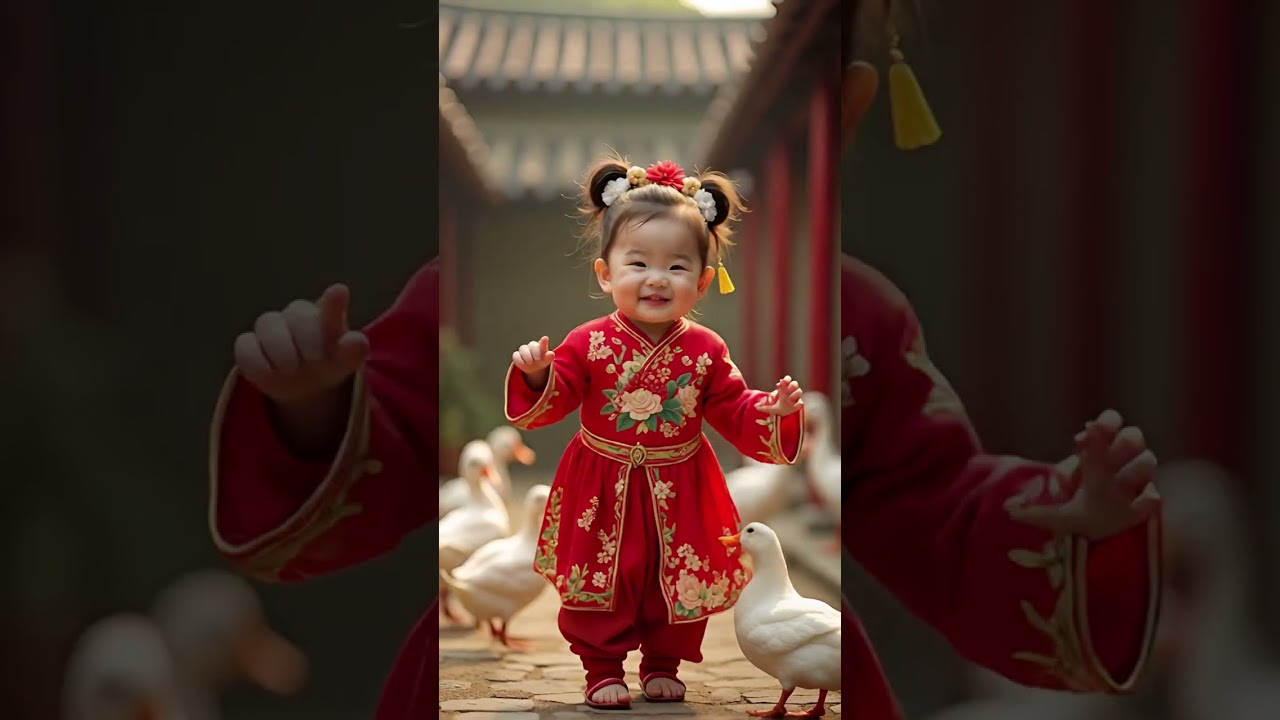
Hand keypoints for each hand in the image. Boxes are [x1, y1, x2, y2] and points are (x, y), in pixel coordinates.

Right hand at [234, 284, 369, 403]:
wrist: (306, 388)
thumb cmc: (328, 364)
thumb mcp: (344, 361)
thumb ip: (352, 350)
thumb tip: (358, 340)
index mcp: (324, 314)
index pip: (329, 304)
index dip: (332, 301)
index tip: (339, 292)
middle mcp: (295, 315)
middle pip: (296, 312)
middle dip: (306, 336)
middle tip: (315, 359)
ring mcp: (270, 328)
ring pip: (268, 324)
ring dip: (280, 348)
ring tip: (292, 369)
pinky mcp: (249, 346)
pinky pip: (246, 346)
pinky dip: (258, 361)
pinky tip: (271, 374)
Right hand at [513, 336, 554, 386]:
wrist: (535, 368)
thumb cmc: (542, 361)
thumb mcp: (547, 360)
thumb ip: (549, 356)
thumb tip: (551, 353)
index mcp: (540, 345)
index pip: (542, 342)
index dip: (543, 341)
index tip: (545, 339)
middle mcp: (531, 346)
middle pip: (532, 345)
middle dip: (535, 352)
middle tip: (537, 359)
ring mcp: (523, 350)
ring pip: (523, 348)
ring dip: (527, 356)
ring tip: (530, 363)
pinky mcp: (517, 355)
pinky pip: (516, 355)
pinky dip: (520, 360)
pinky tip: (524, 364)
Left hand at [756, 375, 803, 415]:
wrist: (789, 419)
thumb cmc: (781, 410)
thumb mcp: (772, 409)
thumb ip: (764, 407)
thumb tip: (755, 406)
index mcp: (784, 391)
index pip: (787, 380)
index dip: (786, 379)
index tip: (780, 383)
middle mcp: (791, 393)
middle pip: (795, 384)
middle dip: (791, 385)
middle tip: (786, 390)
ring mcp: (796, 399)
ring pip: (799, 391)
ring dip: (794, 394)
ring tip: (790, 399)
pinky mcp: (800, 405)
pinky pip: (801, 402)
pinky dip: (798, 404)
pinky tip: (795, 405)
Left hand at [1006, 409, 1159, 539]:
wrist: (1104, 542)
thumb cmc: (1081, 516)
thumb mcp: (1056, 515)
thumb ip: (1034, 510)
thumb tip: (1007, 509)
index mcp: (1099, 457)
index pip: (1109, 426)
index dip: (1107, 422)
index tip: (1092, 427)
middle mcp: (1122, 464)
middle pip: (1134, 437)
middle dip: (1124, 441)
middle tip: (1107, 453)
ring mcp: (1138, 483)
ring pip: (1147, 460)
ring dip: (1133, 467)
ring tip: (1118, 483)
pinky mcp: (1148, 505)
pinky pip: (1154, 496)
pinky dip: (1146, 498)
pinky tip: (1137, 502)